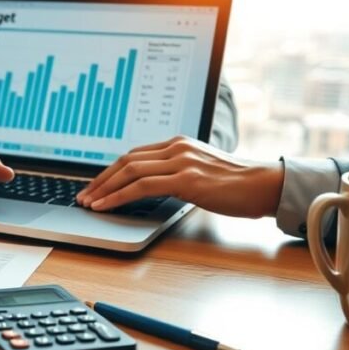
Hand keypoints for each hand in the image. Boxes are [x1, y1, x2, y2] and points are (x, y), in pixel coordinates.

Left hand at [76, 136, 284, 217]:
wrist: (265, 185)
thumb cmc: (236, 185)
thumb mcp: (200, 171)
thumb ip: (176, 172)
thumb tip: (149, 186)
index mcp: (177, 144)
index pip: (133, 155)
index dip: (109, 171)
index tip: (94, 186)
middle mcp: (176, 148)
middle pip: (125, 161)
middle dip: (99, 180)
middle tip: (83, 195)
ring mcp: (180, 161)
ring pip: (129, 172)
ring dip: (103, 189)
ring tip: (88, 203)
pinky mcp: (186, 179)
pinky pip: (141, 187)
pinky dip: (118, 196)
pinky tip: (105, 206)